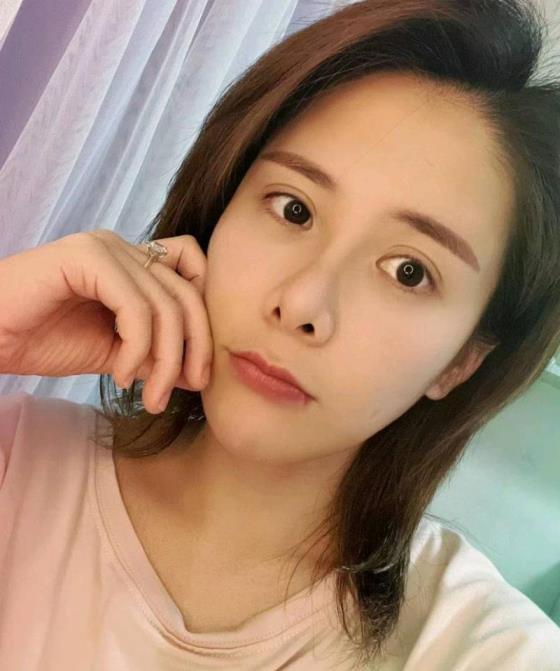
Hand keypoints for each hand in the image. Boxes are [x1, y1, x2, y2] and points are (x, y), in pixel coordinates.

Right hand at [0, 229, 212, 413]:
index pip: (195, 277)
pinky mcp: (86, 257)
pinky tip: (120, 374)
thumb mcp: (116, 354)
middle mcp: (125, 248)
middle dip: (195, 348)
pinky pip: (135, 306)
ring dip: (165, 360)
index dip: (205, 322)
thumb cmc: (43, 340)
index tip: (196, 372)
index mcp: (134, 263)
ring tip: (148, 395)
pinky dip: (136, 348)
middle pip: (188, 293)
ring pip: (165, 304)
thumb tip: (198, 375)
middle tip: (184, 389)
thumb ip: (155, 355)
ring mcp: (106, 248)